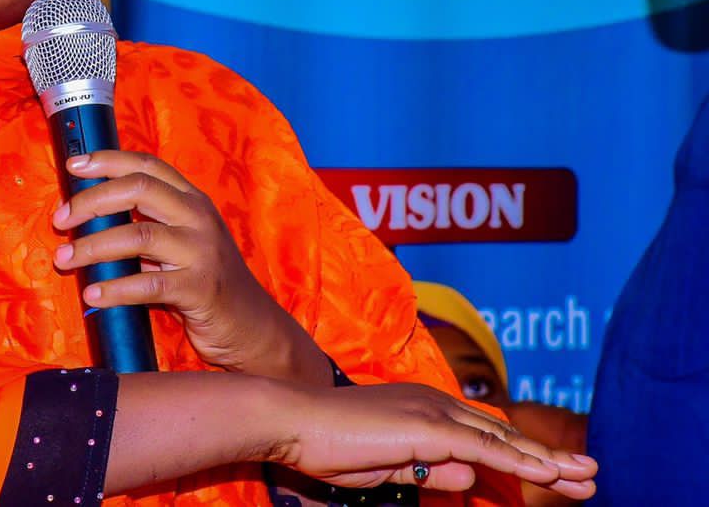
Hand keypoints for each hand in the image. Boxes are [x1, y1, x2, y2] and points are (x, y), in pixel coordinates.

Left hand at [51, 150, 326, 380]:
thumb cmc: (205, 282)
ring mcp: (201, 251)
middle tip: (60, 219)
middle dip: (92, 201)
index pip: (146, 165)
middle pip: (138, 189)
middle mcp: (199, 217)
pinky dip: (115, 289)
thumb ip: (147, 224)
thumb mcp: (181, 243)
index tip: (73, 165)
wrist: (252, 327)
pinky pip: (147, 284)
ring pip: (138, 235)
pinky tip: (92, 295)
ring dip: (93, 246)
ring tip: (65, 259)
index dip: (107, 161)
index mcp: (192, 200)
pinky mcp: (200, 288)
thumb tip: (89, 217)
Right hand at [276, 381, 596, 497]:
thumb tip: (467, 479)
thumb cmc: (326, 444)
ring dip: (548, 462)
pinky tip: (548, 476)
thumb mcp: (387, 468)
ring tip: (586, 478)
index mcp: (423, 410)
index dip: (521, 454)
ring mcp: (433, 413)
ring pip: (503, 441)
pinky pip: (484, 450)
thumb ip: (427, 471)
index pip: (483, 435)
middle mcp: (434, 404)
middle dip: (549, 459)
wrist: (293, 419)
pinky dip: (520, 463)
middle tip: (590, 475)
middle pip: (503, 436)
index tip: (554, 472)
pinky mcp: (428, 429)